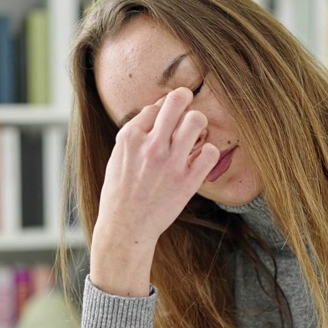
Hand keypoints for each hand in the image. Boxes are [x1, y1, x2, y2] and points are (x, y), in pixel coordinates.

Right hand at [89, 87, 220, 295]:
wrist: (125, 227)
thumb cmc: (121, 192)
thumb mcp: (118, 156)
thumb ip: (135, 134)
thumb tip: (157, 111)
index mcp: (130, 137)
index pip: (156, 105)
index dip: (163, 110)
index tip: (165, 122)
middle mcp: (151, 145)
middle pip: (178, 100)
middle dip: (185, 100)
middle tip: (186, 112)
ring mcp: (170, 163)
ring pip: (196, 120)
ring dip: (198, 124)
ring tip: (194, 135)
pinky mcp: (187, 181)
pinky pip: (210, 152)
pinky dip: (208, 153)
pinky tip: (199, 160)